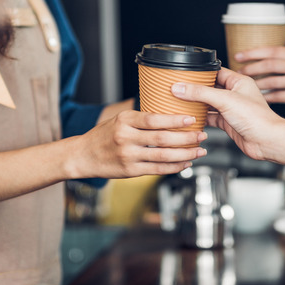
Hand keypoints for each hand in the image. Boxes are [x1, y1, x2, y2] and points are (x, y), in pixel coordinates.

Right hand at [75, 110, 207, 178]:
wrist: (82, 155)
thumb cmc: (103, 135)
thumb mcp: (119, 119)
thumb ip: (141, 119)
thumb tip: (169, 114)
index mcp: (125, 121)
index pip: (154, 119)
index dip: (175, 120)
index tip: (191, 119)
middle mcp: (126, 138)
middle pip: (162, 138)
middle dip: (186, 138)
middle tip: (202, 135)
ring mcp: (128, 156)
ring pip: (163, 156)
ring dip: (185, 154)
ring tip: (199, 151)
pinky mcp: (130, 171)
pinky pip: (157, 169)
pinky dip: (174, 167)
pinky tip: (185, 163)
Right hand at [170, 67, 283, 160]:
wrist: (266, 141)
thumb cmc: (256, 118)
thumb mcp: (225, 100)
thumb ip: (201, 93)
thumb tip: (181, 87)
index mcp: (239, 82)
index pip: (216, 72)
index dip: (201, 72)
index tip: (185, 74)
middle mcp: (235, 94)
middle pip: (210, 88)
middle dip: (196, 89)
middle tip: (180, 88)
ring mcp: (231, 109)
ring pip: (209, 103)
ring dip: (197, 104)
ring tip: (181, 101)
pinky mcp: (228, 123)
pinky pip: (211, 118)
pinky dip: (201, 118)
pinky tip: (191, 118)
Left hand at [235, 46, 284, 112]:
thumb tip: (261, 57)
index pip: (272, 50)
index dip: (253, 52)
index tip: (238, 55)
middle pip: (270, 65)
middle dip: (251, 68)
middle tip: (238, 72)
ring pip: (273, 81)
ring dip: (256, 84)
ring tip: (245, 86)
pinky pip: (280, 97)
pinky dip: (266, 97)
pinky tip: (258, 98)